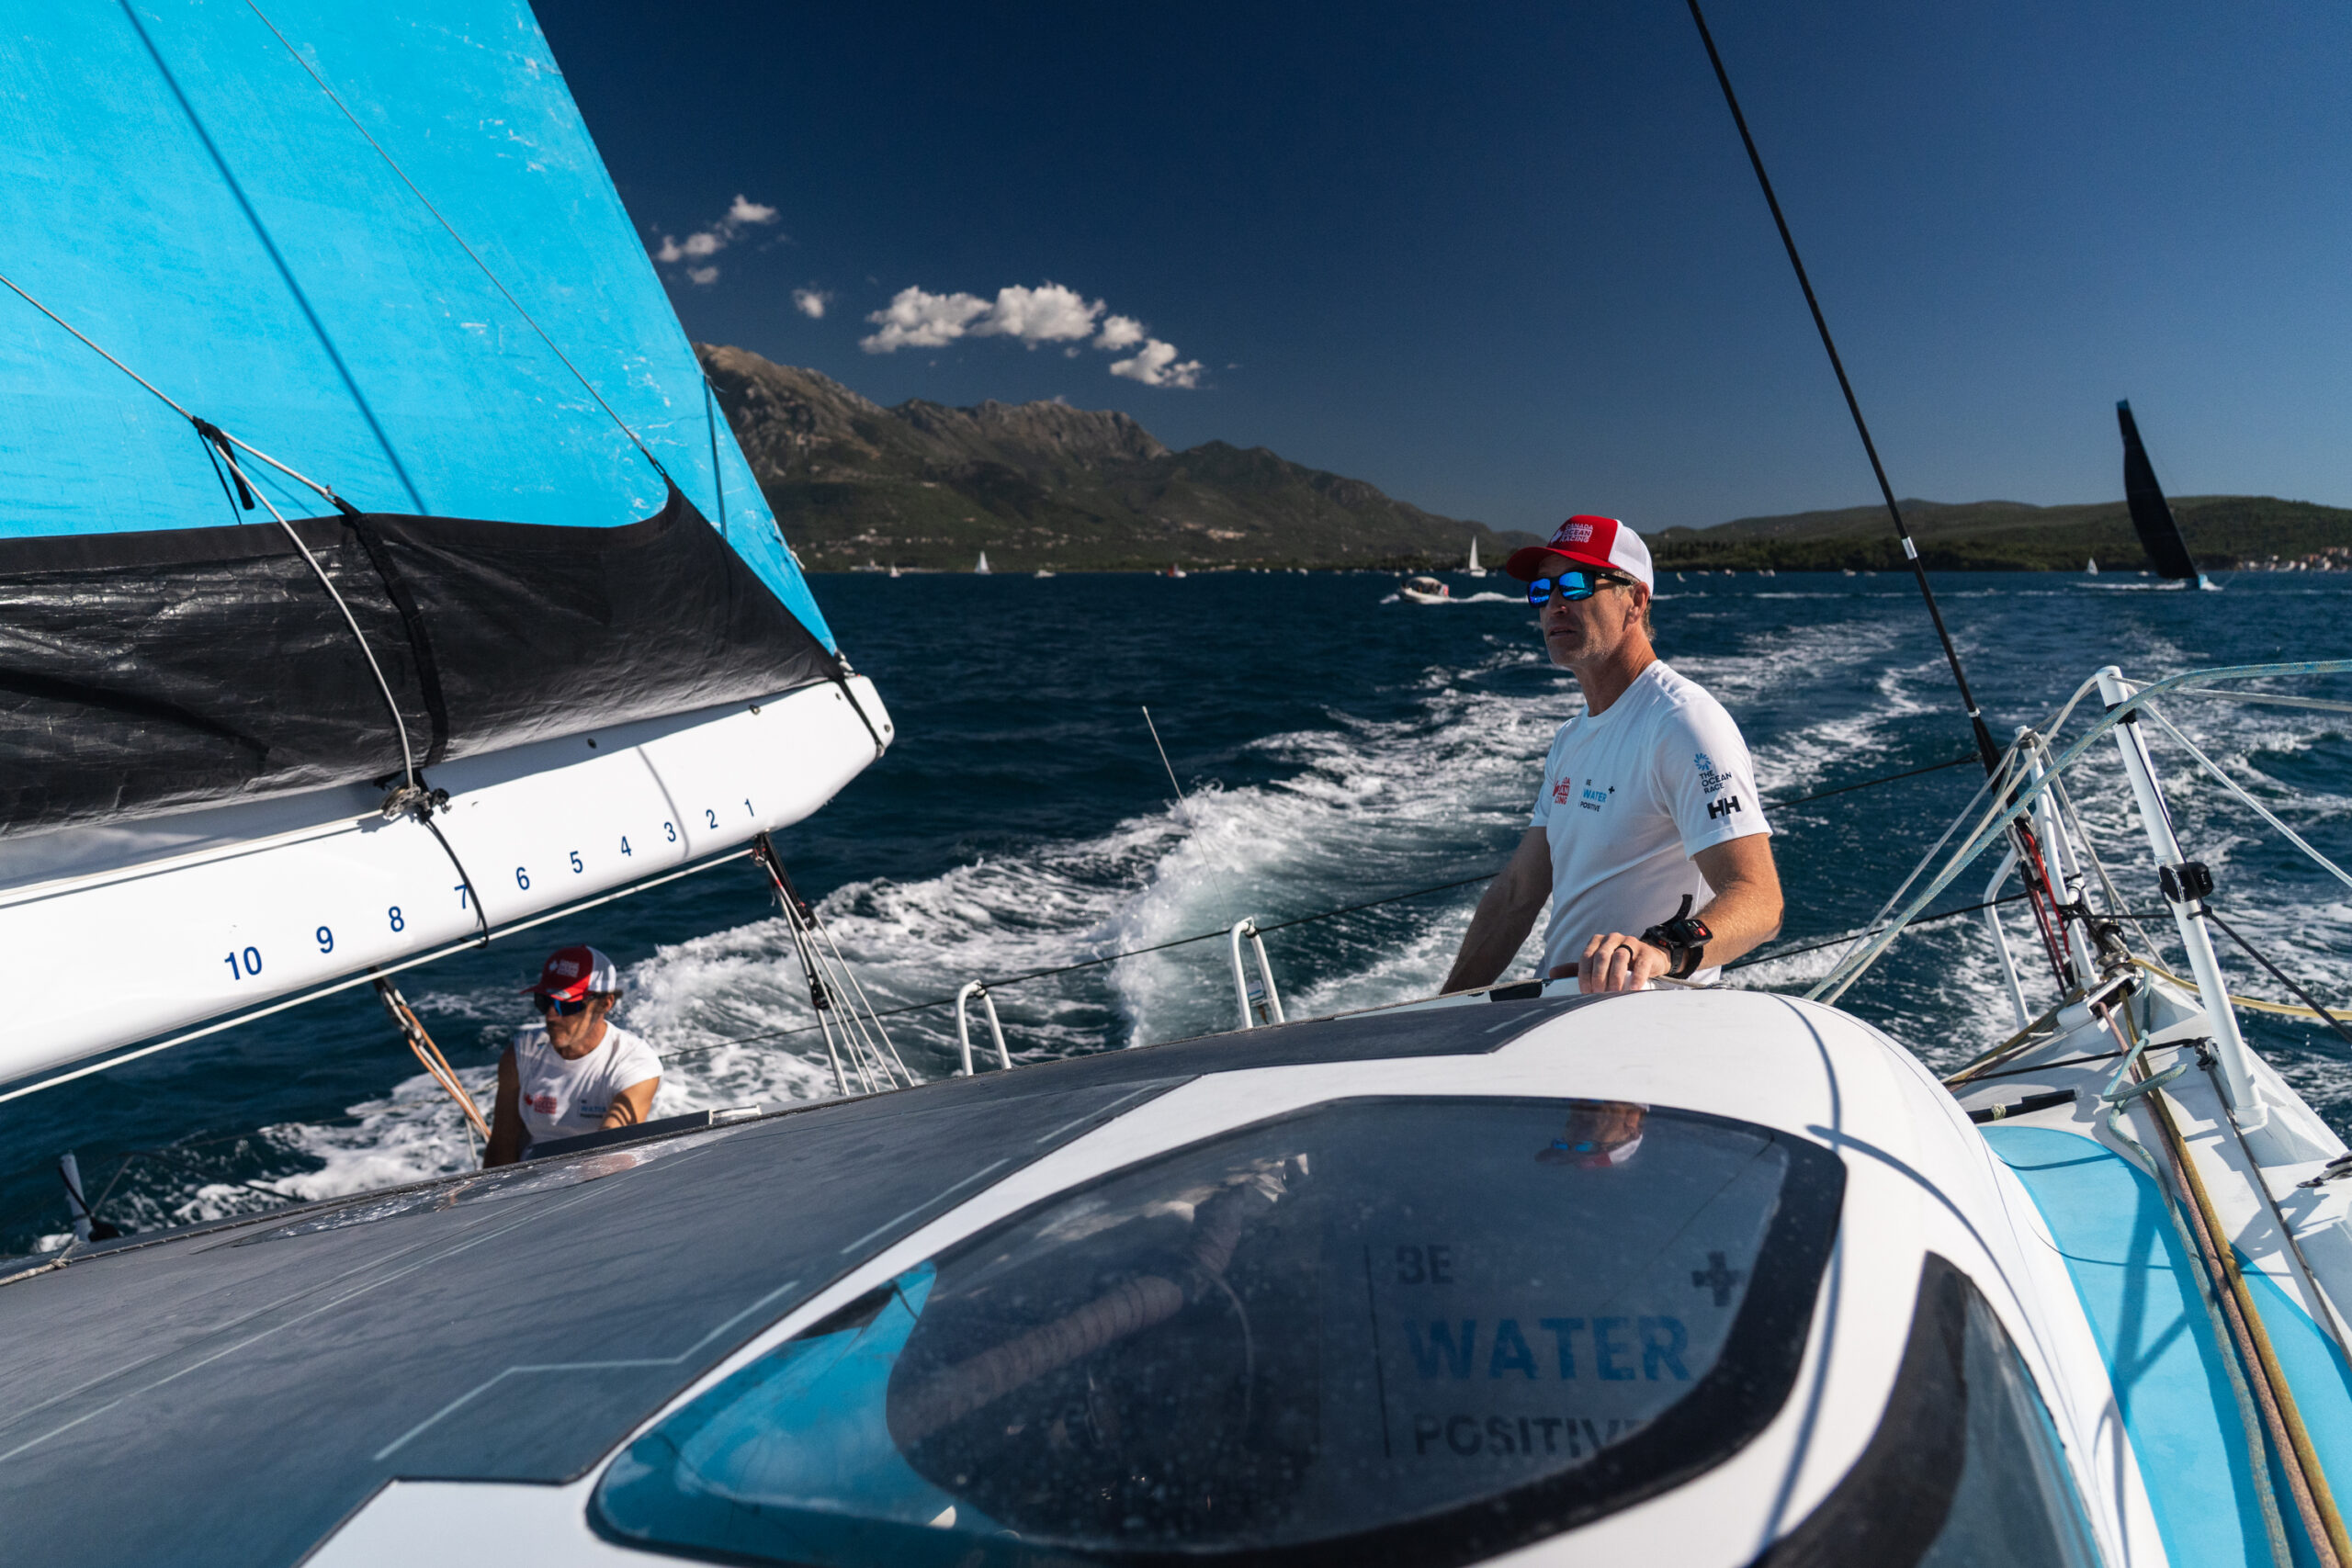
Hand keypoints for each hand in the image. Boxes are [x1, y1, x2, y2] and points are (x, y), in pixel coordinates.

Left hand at [1552, 933, 1670, 993]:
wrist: (1647, 960)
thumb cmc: (1617, 965)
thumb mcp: (1596, 966)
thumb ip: (1576, 969)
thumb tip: (1551, 973)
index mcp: (1597, 942)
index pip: (1586, 957)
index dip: (1584, 975)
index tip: (1585, 992)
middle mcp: (1612, 939)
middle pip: (1602, 956)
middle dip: (1598, 977)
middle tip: (1599, 994)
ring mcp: (1630, 943)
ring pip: (1620, 957)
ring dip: (1615, 977)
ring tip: (1614, 993)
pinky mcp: (1646, 952)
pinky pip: (1640, 963)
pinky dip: (1636, 977)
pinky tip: (1633, 989)